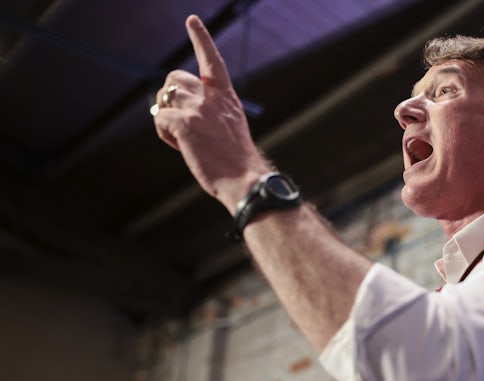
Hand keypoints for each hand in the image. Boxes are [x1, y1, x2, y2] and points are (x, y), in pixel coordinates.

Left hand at [153, 15, 270, 212]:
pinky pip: (159, 118)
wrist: (245, 178)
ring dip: (166, 118)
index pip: (212, 60)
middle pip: (174, 79)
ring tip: (183, 139)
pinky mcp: (186, 124)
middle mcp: (212, 97)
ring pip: (164, 99)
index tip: (192, 20)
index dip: (201, 39)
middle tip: (179, 122)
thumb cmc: (236, 161)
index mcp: (226, 97)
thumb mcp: (229, 126)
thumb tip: (173, 108)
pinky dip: (164, 134)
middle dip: (168, 97)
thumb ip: (208, 111)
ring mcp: (199, 109)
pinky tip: (180, 146)